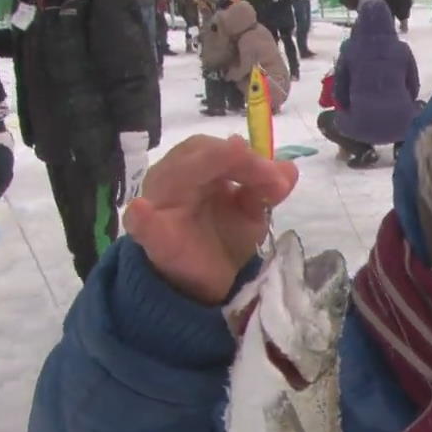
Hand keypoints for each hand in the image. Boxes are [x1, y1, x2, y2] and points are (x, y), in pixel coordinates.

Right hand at [122, 134, 298, 304]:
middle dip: (232, 158)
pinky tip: (142, 211)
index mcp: (196, 169)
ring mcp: (158, 206)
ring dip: (203, 167)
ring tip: (236, 157)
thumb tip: (289, 168)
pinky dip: (142, 218)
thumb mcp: (253, 212)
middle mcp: (173, 180)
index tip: (278, 176)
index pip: (216, 150)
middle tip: (268, 176)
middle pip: (194, 155)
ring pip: (170, 177)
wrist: (208, 281)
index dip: (247, 157)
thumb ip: (267, 190)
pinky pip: (143, 227)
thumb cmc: (225, 237)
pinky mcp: (152, 239)